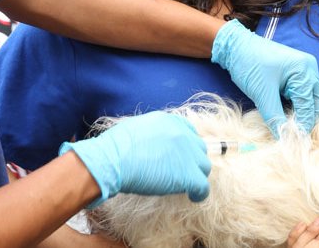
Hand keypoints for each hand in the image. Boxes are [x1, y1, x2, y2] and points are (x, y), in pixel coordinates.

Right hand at [59, 111, 210, 207]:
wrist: (114, 160)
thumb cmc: (116, 146)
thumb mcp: (137, 127)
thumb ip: (153, 132)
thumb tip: (154, 143)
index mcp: (170, 121)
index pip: (189, 131)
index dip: (186, 145)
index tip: (180, 155)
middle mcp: (183, 134)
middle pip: (199, 149)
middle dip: (192, 160)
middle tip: (181, 171)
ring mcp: (188, 155)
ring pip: (204, 167)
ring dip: (196, 175)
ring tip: (187, 185)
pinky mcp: (189, 175)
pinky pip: (203, 187)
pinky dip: (199, 193)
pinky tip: (192, 197)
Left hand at [211, 19, 318, 136]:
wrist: (234, 46)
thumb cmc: (248, 64)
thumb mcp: (262, 93)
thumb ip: (275, 117)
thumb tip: (284, 137)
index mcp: (304, 71)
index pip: (309, 105)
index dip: (302, 125)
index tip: (294, 141)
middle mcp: (309, 69)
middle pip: (315, 103)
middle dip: (305, 119)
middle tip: (292, 135)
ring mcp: (303, 70)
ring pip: (309, 99)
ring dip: (300, 113)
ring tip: (287, 126)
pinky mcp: (295, 73)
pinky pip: (301, 94)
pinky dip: (295, 105)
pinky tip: (284, 114)